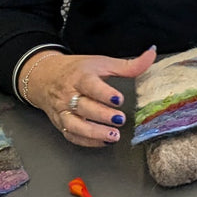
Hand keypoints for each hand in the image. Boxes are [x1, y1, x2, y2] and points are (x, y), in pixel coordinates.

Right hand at [24, 48, 156, 146]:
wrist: (45, 76)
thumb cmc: (77, 70)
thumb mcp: (101, 63)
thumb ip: (128, 65)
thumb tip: (151, 55)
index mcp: (79, 77)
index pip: (89, 85)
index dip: (104, 93)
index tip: (118, 99)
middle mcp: (68, 95)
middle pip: (83, 107)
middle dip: (102, 115)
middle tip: (120, 120)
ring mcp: (62, 111)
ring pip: (74, 124)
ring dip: (94, 132)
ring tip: (113, 136)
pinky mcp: (60, 123)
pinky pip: (71, 135)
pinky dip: (86, 141)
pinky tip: (103, 141)